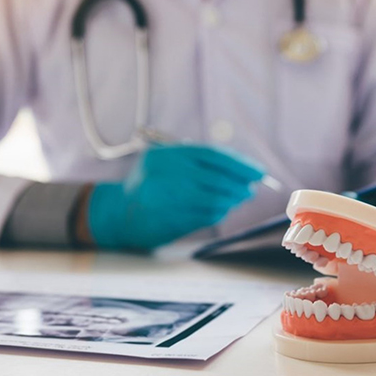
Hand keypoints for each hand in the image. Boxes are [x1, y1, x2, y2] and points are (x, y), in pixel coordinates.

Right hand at [85, 145, 264, 249]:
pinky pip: (205, 216)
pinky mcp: (170, 220)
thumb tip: (242, 172)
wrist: (117, 213)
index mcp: (167, 155)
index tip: (257, 171)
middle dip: (240, 184)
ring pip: (214, 200)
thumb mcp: (166, 162)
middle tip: (251, 188)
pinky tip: (222, 209)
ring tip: (238, 198)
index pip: (213, 156)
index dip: (240, 164)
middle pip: (217, 178)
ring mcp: (168, 199)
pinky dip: (219, 212)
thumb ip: (197, 163)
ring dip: (232, 200)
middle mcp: (167, 174)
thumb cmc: (149, 184)